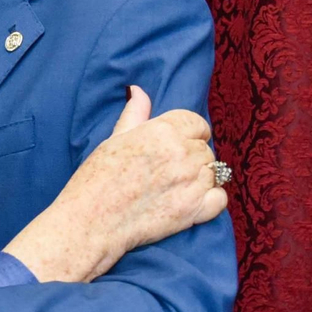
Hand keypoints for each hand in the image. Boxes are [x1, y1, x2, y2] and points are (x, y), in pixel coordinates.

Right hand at [6, 86, 225, 282]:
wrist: (91, 221)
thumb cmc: (96, 179)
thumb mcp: (114, 139)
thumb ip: (135, 113)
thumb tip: (138, 91)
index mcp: (162, 130)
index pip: (197, 123)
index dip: (188, 134)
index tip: (176, 145)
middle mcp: (181, 153)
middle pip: (205, 149)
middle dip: (191, 157)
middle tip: (168, 171)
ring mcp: (191, 183)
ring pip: (214, 172)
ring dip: (199, 178)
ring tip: (175, 187)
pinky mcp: (194, 211)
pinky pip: (220, 198)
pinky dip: (211, 200)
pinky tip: (191, 201)